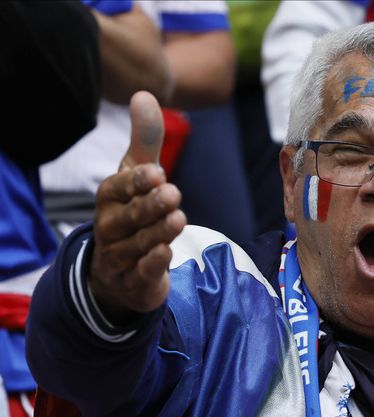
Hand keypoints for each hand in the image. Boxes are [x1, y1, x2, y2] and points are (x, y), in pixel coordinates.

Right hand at [90, 90, 184, 324]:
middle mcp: (110, 227)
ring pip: (137, 243)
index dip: (136, 181)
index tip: (157, 172)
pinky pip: (142, 271)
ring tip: (178, 218)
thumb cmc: (132, 212)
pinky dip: (152, 262)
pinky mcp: (136, 280)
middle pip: (128, 216)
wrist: (122, 270)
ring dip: (157, 231)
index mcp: (109, 199)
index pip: (117, 188)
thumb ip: (145, 140)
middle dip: (149, 205)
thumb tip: (145, 94)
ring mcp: (121, 256)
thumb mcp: (138, 176)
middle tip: (173, 193)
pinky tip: (166, 251)